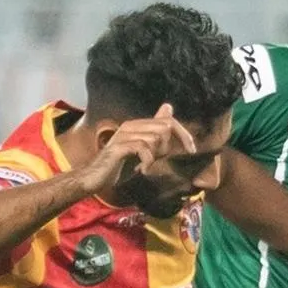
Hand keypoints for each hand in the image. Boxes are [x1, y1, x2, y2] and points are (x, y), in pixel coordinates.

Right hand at [76, 103, 195, 195]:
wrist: (95, 178)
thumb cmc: (120, 166)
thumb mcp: (144, 151)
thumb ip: (156, 136)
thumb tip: (168, 109)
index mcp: (138, 125)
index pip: (168, 121)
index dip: (183, 135)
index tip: (191, 150)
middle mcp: (131, 125)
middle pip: (165, 127)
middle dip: (167, 147)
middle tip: (156, 160)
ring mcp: (124, 134)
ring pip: (155, 138)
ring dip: (155, 155)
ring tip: (145, 165)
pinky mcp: (119, 147)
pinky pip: (143, 147)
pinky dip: (148, 161)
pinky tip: (143, 170)